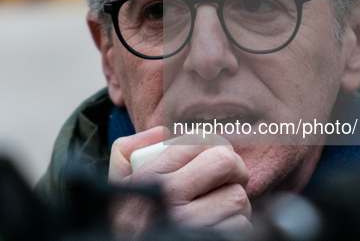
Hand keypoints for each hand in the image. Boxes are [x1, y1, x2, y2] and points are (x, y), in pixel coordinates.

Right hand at [109, 126, 251, 236]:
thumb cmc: (130, 218)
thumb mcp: (118, 180)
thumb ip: (130, 148)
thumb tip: (163, 132)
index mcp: (151, 174)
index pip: (200, 140)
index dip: (215, 144)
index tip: (215, 156)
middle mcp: (170, 196)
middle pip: (225, 161)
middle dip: (234, 169)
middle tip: (230, 177)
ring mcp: (192, 223)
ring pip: (237, 197)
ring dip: (233, 203)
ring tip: (217, 208)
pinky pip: (241, 226)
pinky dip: (235, 227)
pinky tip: (217, 228)